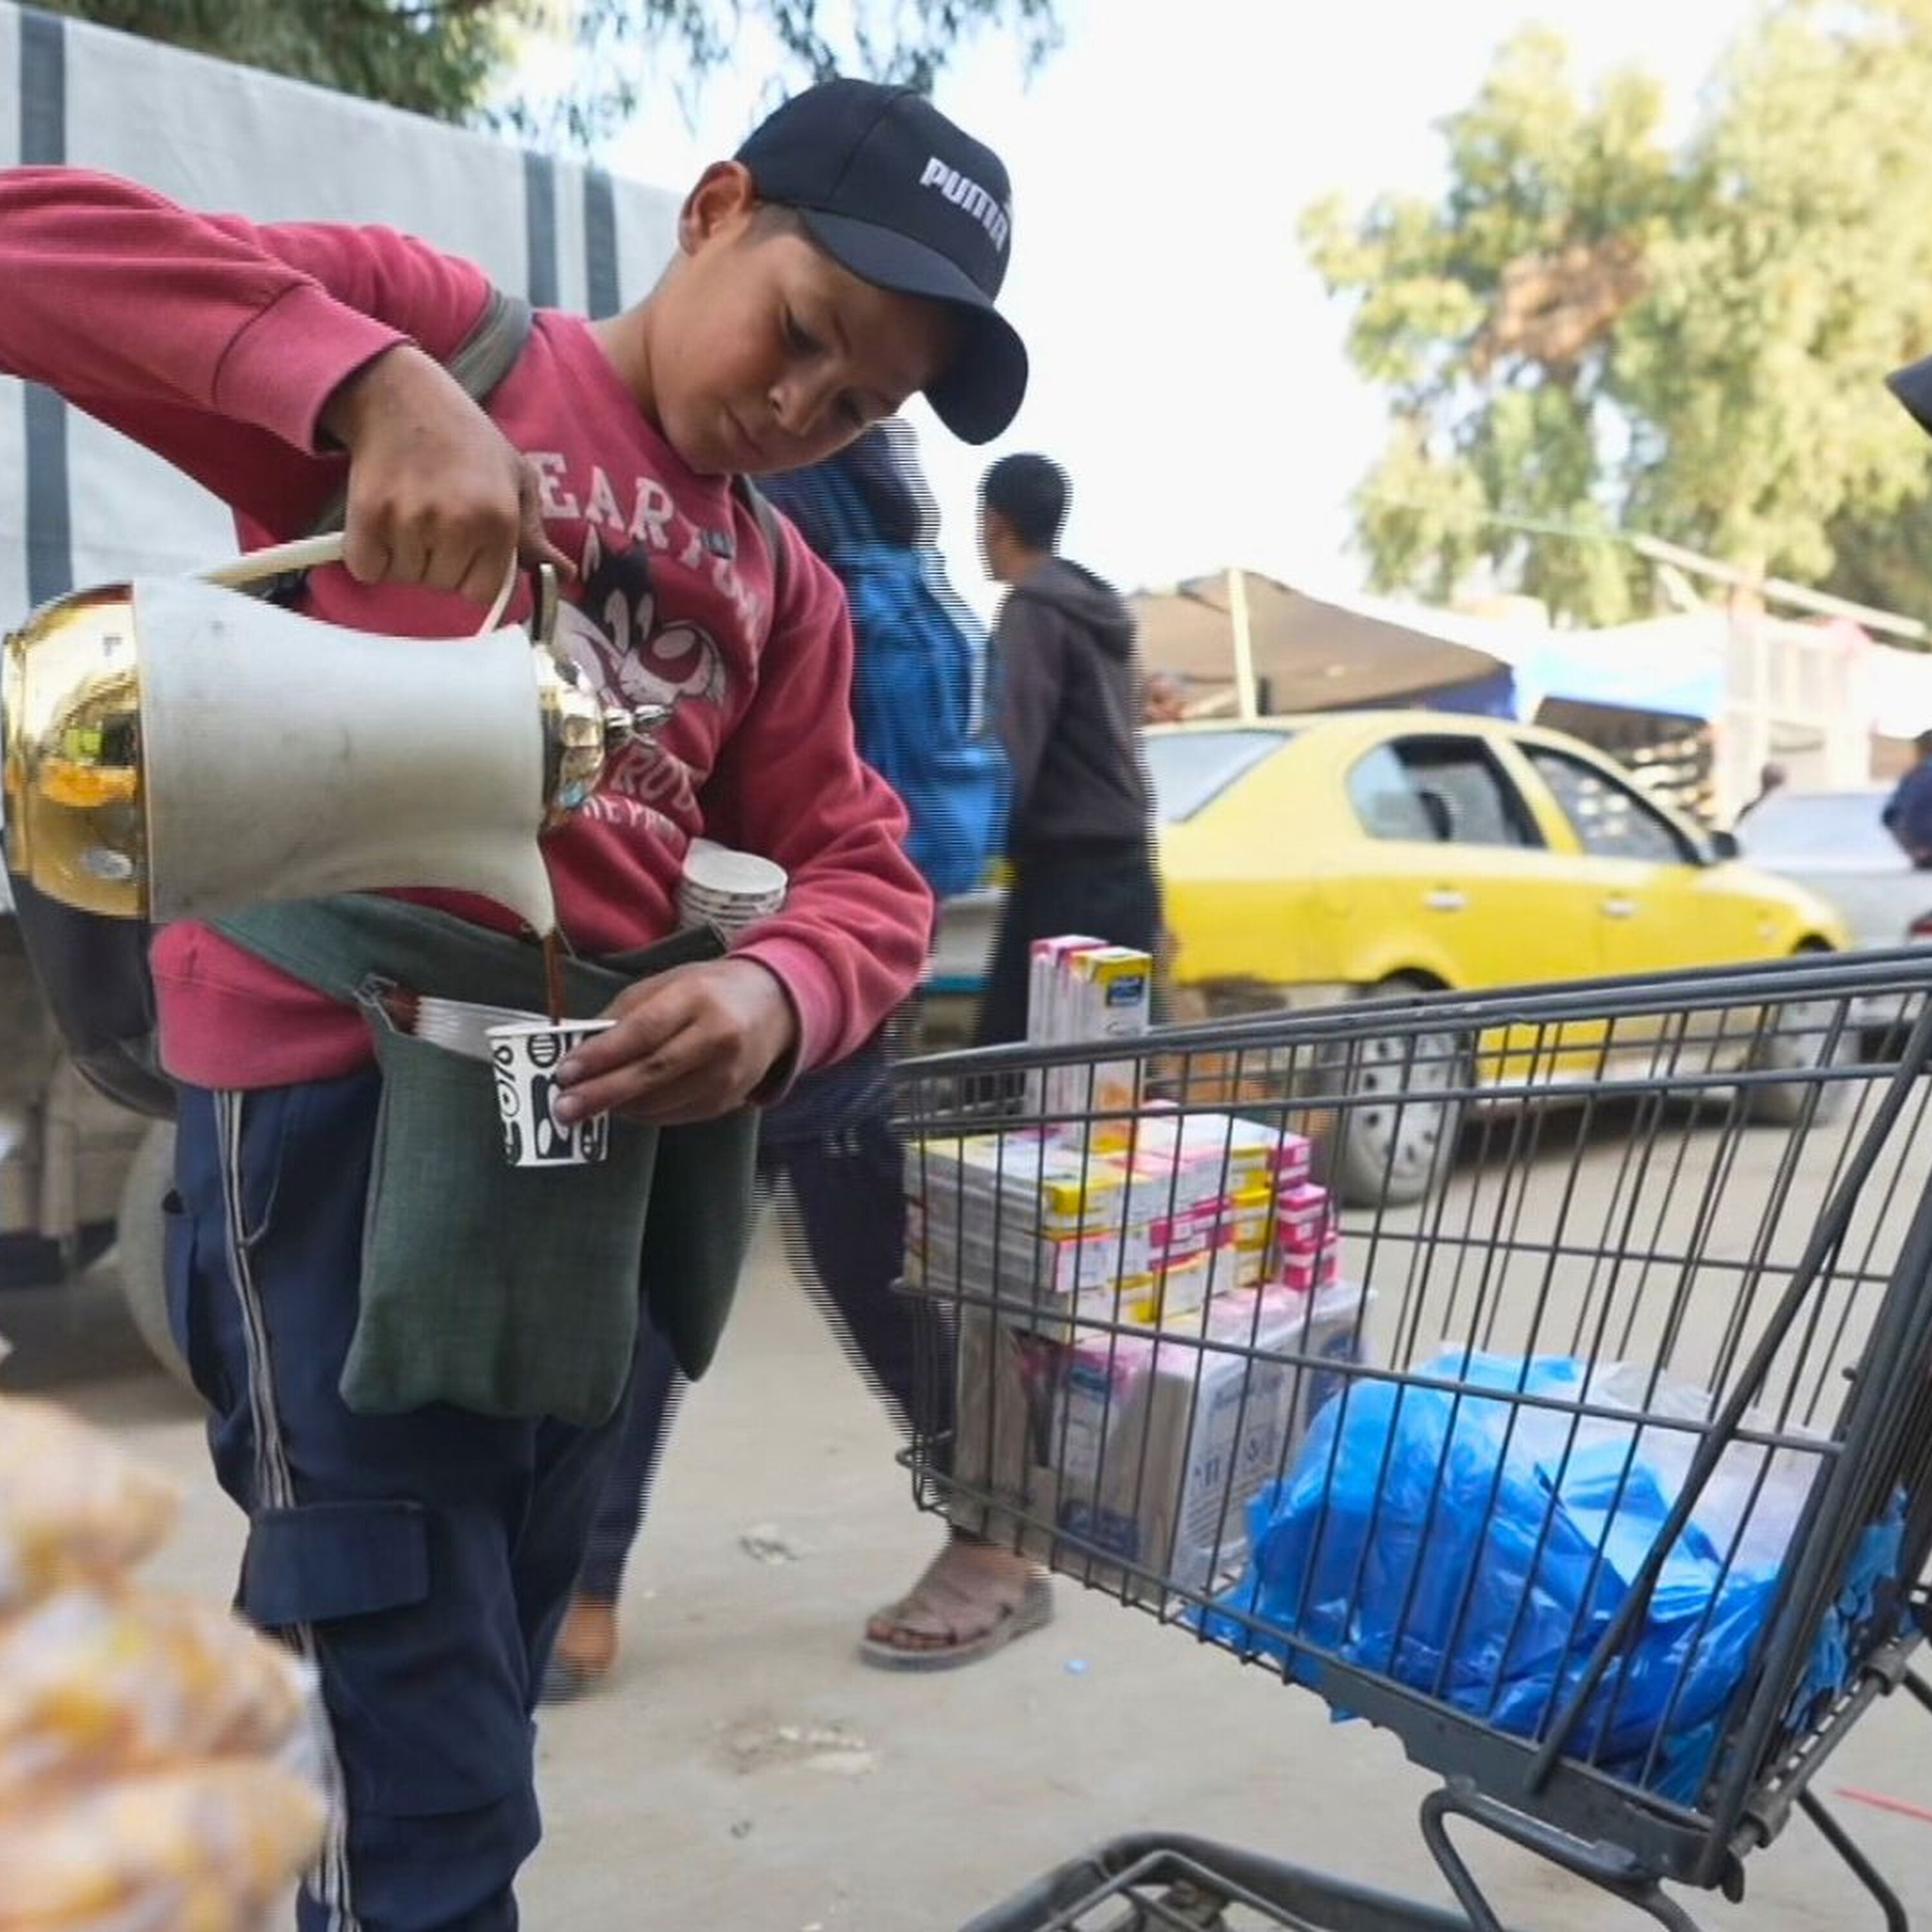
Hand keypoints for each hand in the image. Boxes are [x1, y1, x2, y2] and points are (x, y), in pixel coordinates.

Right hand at [320, 344, 572, 602]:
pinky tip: (383, 520)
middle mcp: (457, 524)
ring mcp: (409, 521)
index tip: (467, 547)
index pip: (482, 593)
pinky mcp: (367, 515)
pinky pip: (367, 568)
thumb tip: (567, 576)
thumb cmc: (467, 441)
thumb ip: (535, 536)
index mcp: (499, 520)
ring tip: (412, 511)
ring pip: (405, 578)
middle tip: (436, 517)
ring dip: (406, 557)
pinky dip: (370, 554)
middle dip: (440, 563)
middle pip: (443, 585)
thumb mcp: (515, 479)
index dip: (472, 575)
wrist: (402, 397)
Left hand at [551, 959, 798, 1127]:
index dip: (603, 1054)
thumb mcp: (667, 984)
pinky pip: (675, 1115)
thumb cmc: (708, 991)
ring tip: (583, 1107)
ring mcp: (727, 1075)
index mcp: (699, 998)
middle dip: (602, 1093)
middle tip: (563, 1109)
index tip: (565, 1071)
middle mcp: (718, 1037)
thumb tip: (579, 1050)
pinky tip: (622, 1106)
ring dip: (618, 1106)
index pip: (645, 1030)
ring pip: (662, 1101)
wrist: (773, 1008)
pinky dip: (643, 1113)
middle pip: (654, 1072)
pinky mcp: (728, 1101)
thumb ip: (624, 1014)